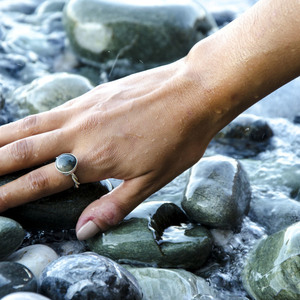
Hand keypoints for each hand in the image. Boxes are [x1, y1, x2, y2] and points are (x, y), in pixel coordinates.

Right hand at [0, 58, 217, 239]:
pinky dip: (29, 121)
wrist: (194, 92)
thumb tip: (84, 230)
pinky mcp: (93, 94)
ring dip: (2, 139)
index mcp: (96, 159)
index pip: (40, 182)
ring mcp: (85, 108)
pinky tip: (23, 127)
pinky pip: (51, 110)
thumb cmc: (179, 139)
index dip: (10, 195)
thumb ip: (115, 206)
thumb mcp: (152, 181)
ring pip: (30, 125)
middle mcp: (81, 131)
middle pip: (23, 150)